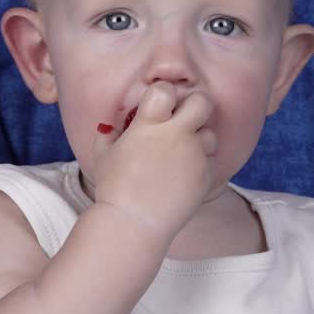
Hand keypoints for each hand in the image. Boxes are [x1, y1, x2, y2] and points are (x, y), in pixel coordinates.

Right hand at [89, 81, 218, 241]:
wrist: (135, 223)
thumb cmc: (114, 188)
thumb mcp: (103, 155)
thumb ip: (108, 134)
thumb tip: (111, 126)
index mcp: (150, 124)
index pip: (165, 90)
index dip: (162, 94)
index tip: (157, 106)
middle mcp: (177, 134)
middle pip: (201, 101)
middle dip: (194, 105)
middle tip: (183, 117)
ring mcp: (194, 155)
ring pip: (210, 133)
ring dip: (198, 138)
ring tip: (181, 152)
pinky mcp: (205, 175)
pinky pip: (209, 160)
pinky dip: (199, 163)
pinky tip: (182, 174)